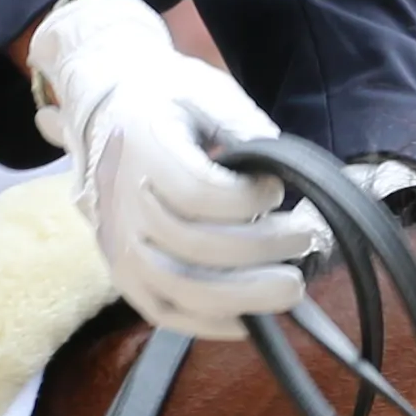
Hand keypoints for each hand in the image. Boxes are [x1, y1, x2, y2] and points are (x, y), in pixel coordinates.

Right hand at [31, 0, 319, 339]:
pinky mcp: (122, 273)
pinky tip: (249, 319)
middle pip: (193, 245)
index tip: (277, 189)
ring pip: (178, 288)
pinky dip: (208, 323)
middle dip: (261, 248)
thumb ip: (244, 125)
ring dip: (242, 295)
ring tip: (291, 286)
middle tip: (308, 237)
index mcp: (141, 149)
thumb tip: (285, 166)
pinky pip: (162, 312)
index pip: (197, 192)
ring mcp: (117, 244)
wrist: (108, 110)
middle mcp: (120, 203)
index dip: (247, 199)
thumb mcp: (207, 91)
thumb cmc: (167, 99)